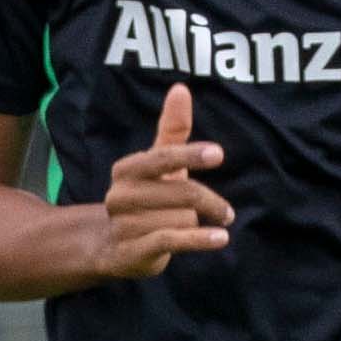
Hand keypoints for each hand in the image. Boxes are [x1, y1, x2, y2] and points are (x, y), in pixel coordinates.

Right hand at [91, 86, 234, 281]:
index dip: (190, 155)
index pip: (163, 157)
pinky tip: (220, 238)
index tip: (218, 155)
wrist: (114, 247)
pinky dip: (200, 239)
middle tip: (226, 212)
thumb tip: (181, 89)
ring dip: (195, 225)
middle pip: (182, 193)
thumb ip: (172, 130)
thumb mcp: (159, 165)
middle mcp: (120, 196)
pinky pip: (173, 241)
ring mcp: (123, 225)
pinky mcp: (132, 252)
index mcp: (126, 170)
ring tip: (187, 229)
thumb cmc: (146, 199)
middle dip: (210, 202)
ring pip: (182, 219)